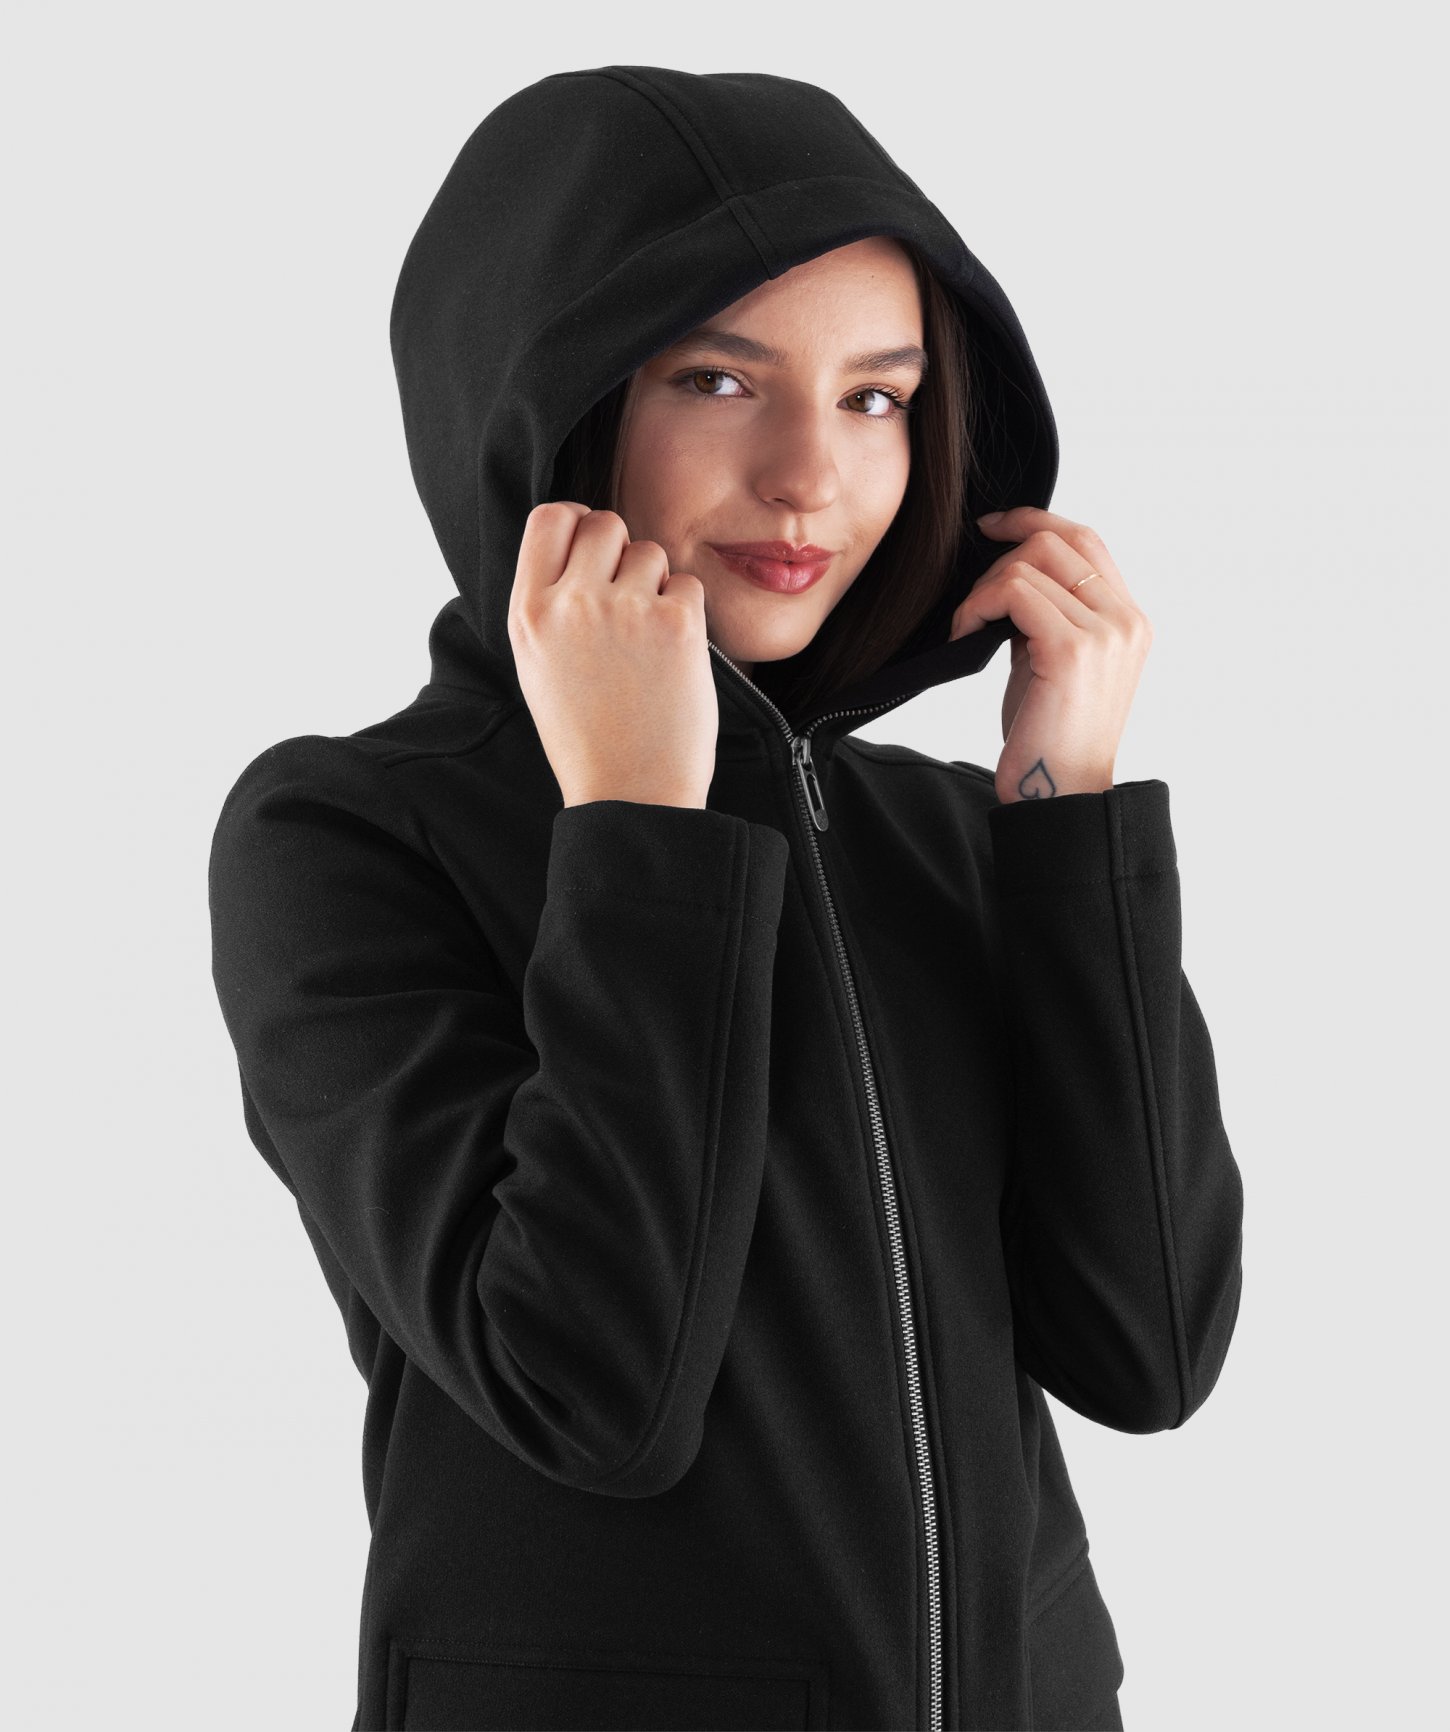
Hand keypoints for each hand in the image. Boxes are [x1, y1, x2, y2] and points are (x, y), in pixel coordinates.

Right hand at [508, 503, 718, 808]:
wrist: (631, 795)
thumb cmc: (587, 737)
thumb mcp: (538, 666)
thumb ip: (548, 602)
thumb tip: (576, 542)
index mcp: (528, 613)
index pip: (548, 517)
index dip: (576, 523)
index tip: (592, 548)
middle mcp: (571, 603)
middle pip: (604, 523)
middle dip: (621, 551)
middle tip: (627, 601)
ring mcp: (624, 610)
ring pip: (651, 552)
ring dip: (656, 586)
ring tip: (647, 644)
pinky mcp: (677, 624)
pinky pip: (688, 585)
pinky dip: (686, 614)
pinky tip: (672, 658)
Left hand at [948, 506, 1152, 802]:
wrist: (1059, 793)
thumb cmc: (1049, 737)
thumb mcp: (1052, 662)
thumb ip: (1048, 615)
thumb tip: (1011, 576)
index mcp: (1129, 621)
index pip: (1087, 540)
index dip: (1035, 521)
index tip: (992, 528)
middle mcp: (1126, 620)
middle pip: (1059, 539)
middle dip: (1002, 556)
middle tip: (973, 598)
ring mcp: (1106, 632)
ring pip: (1032, 562)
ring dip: (985, 589)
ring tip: (970, 627)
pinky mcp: (1073, 648)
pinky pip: (1015, 591)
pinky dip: (979, 605)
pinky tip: (967, 634)